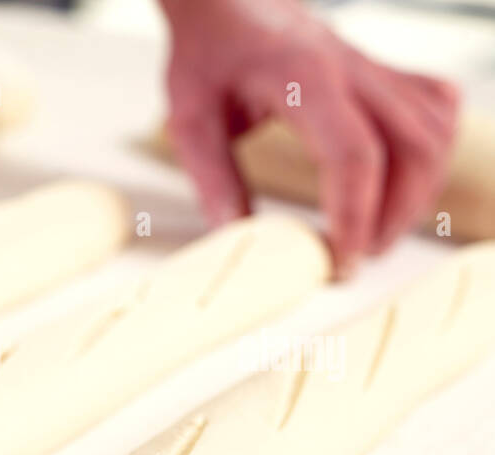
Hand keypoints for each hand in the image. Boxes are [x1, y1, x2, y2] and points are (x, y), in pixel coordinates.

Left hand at [160, 0, 458, 275]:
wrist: (225, 2)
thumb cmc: (207, 55)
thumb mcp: (190, 120)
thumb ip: (213, 178)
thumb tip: (234, 236)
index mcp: (304, 80)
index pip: (354, 155)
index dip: (355, 215)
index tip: (341, 260)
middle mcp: (351, 69)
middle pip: (412, 147)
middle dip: (394, 214)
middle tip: (358, 256)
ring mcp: (371, 68)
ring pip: (432, 130)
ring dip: (417, 190)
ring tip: (376, 232)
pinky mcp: (379, 71)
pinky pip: (434, 105)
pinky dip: (430, 150)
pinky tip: (401, 180)